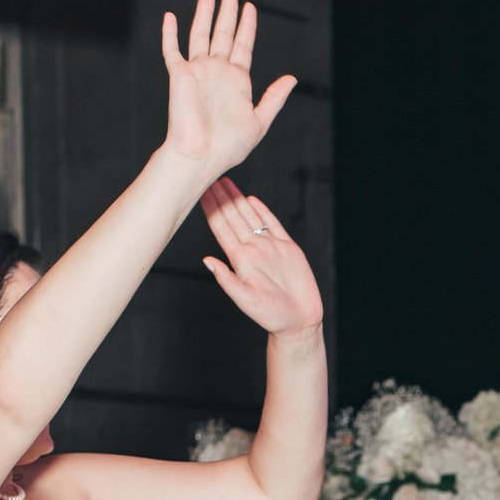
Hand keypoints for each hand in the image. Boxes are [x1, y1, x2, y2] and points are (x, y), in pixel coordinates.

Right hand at [160, 0, 295, 178]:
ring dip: (204, 14)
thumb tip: (292, 78)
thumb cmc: (228, 146)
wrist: (200, 155)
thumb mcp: (259, 121)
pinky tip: (171, 17)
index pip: (243, 45)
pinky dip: (170, 33)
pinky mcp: (179, 75)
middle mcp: (217, 72)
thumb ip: (274, 98)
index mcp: (237, 81)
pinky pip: (172, 49)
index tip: (249, 7)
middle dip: (228, 12)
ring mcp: (198, 72)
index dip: (247, 26)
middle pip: (223, 34)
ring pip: (201, 35)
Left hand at [198, 177, 322, 333]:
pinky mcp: (288, 249)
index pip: (221, 228)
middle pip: (233, 218)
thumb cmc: (272, 317)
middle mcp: (253, 250)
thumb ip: (227, 280)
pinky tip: (252, 200)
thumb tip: (207, 261)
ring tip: (226, 182)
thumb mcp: (246, 300)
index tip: (200, 192)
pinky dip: (263, 211)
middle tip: (208, 177)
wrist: (299, 322)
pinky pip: (273, 225)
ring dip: (237, 199)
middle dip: (221, 198)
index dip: (211, 209)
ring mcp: (270, 248)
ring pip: (250, 217)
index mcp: (241, 260)